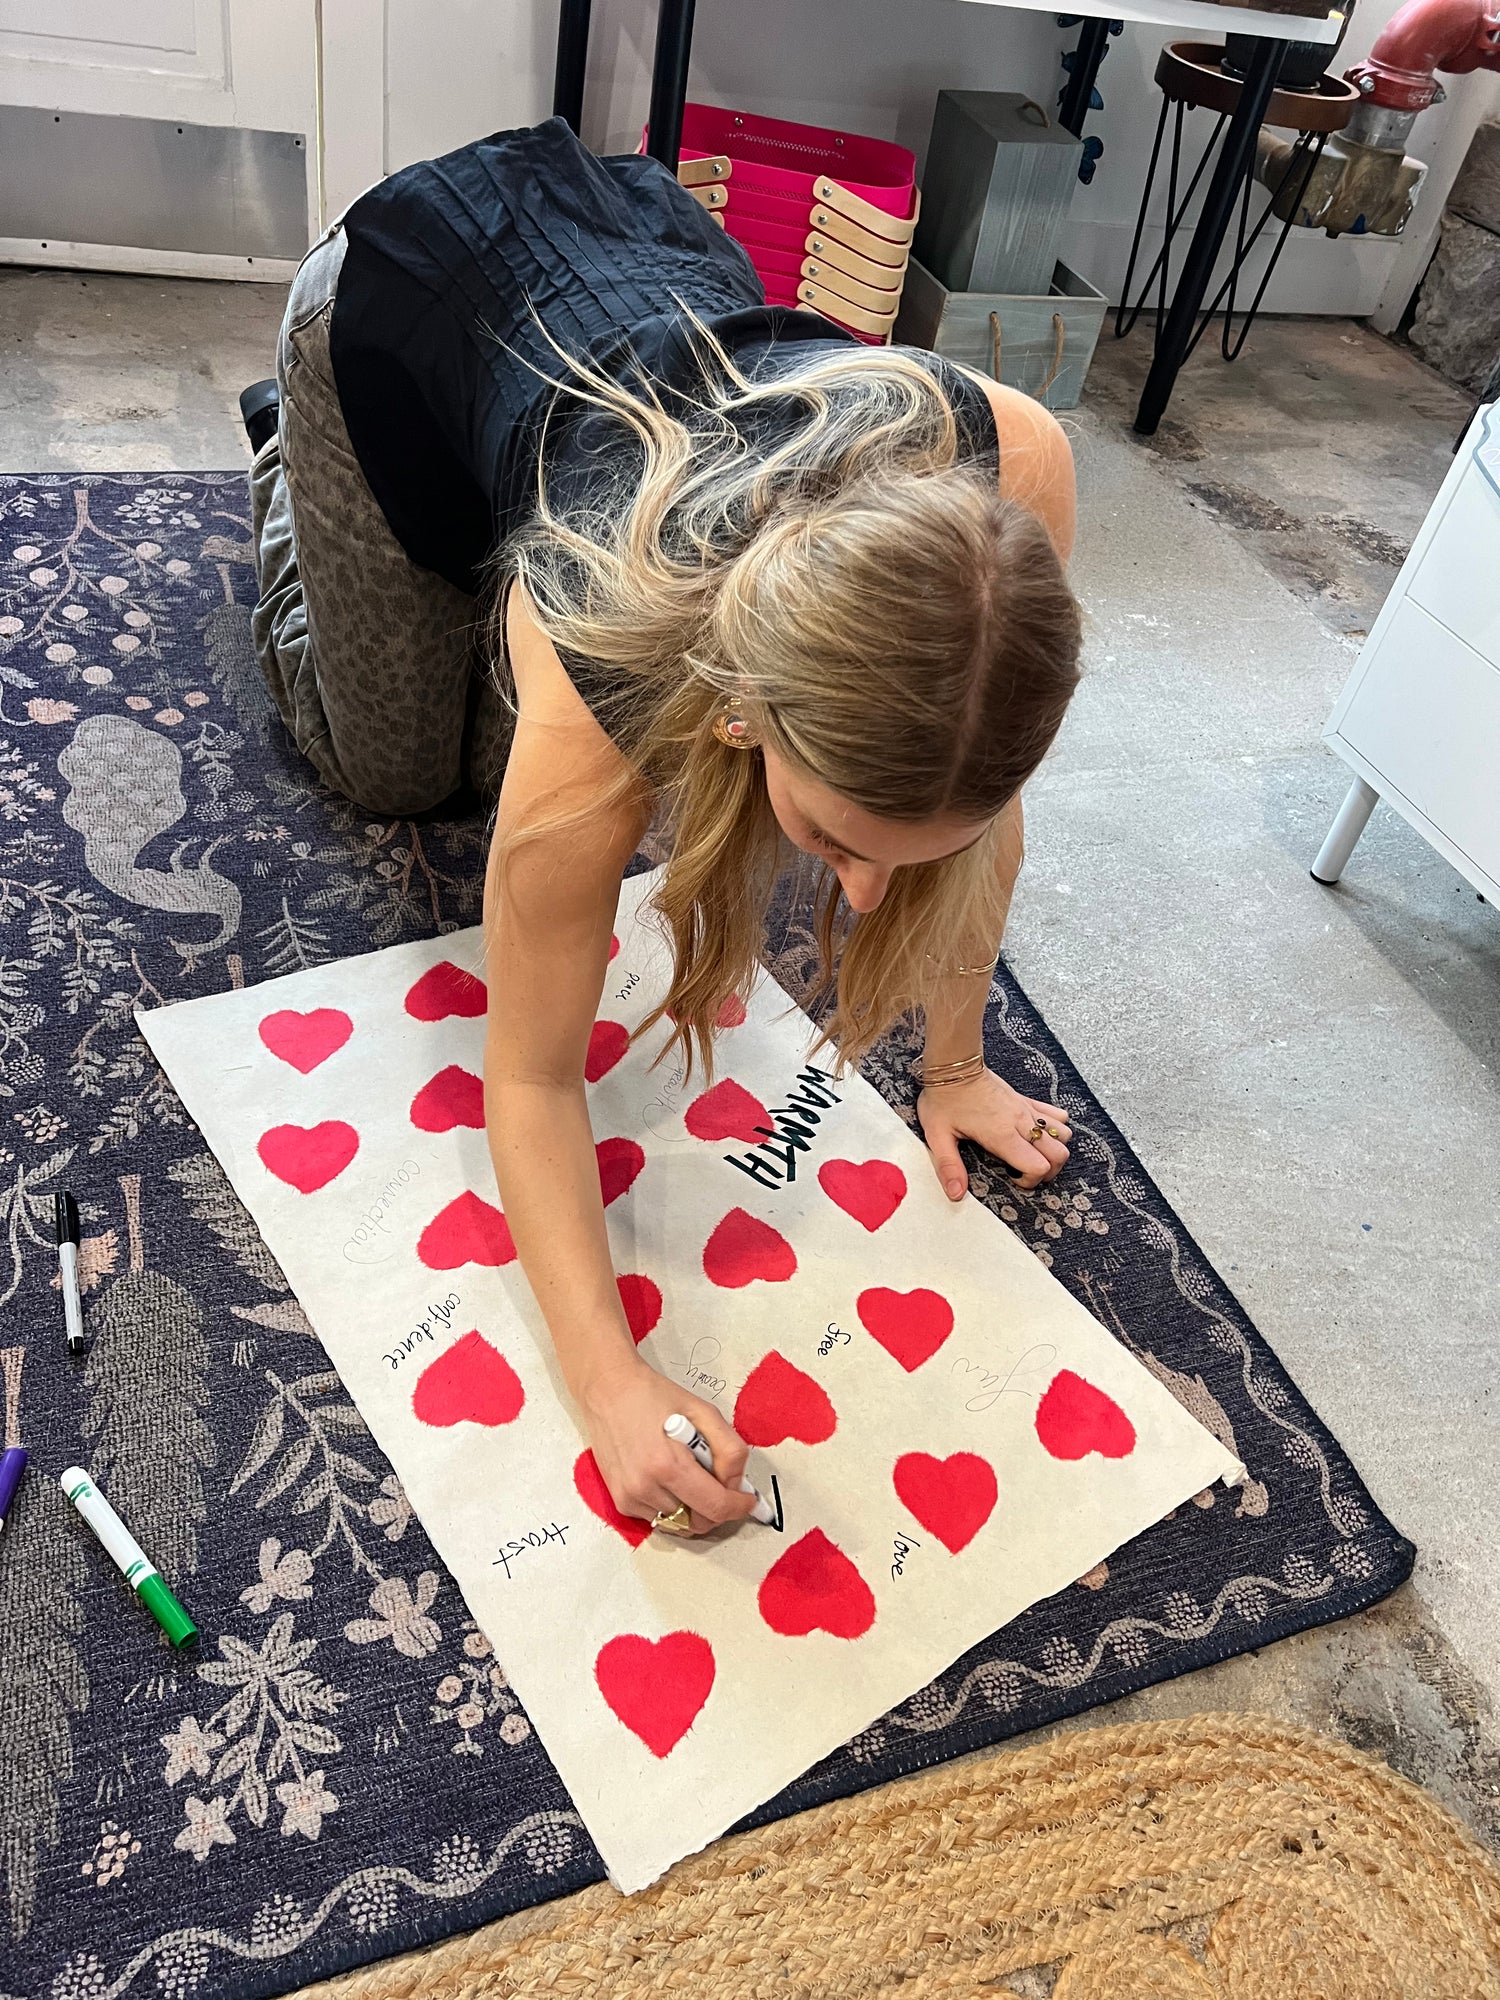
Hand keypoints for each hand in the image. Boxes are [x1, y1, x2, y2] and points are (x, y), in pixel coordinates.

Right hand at [578, 1352, 757, 1536]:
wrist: (608, 1390)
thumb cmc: (653, 1396)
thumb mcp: (703, 1411)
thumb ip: (729, 1449)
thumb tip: (736, 1483)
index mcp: (668, 1465)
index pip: (715, 1506)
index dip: (738, 1506)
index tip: (748, 1500)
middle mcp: (645, 1487)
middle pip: (698, 1522)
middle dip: (717, 1508)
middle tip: (720, 1482)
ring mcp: (630, 1497)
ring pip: (679, 1523)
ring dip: (693, 1507)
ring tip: (688, 1472)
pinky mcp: (620, 1501)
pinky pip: (658, 1518)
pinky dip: (672, 1505)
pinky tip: (669, 1478)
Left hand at [917, 1068, 1070, 1196]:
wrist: (954, 1065)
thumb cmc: (944, 1099)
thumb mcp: (938, 1136)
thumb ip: (949, 1166)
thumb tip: (956, 1194)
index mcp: (1002, 1135)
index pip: (1038, 1166)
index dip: (1031, 1180)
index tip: (1013, 1178)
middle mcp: (1021, 1122)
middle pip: (1059, 1154)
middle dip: (1049, 1171)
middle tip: (1026, 1171)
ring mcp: (1027, 1110)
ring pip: (1065, 1134)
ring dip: (1056, 1149)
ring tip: (1034, 1154)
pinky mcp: (1026, 1100)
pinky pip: (1057, 1114)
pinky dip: (1056, 1127)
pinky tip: (1037, 1132)